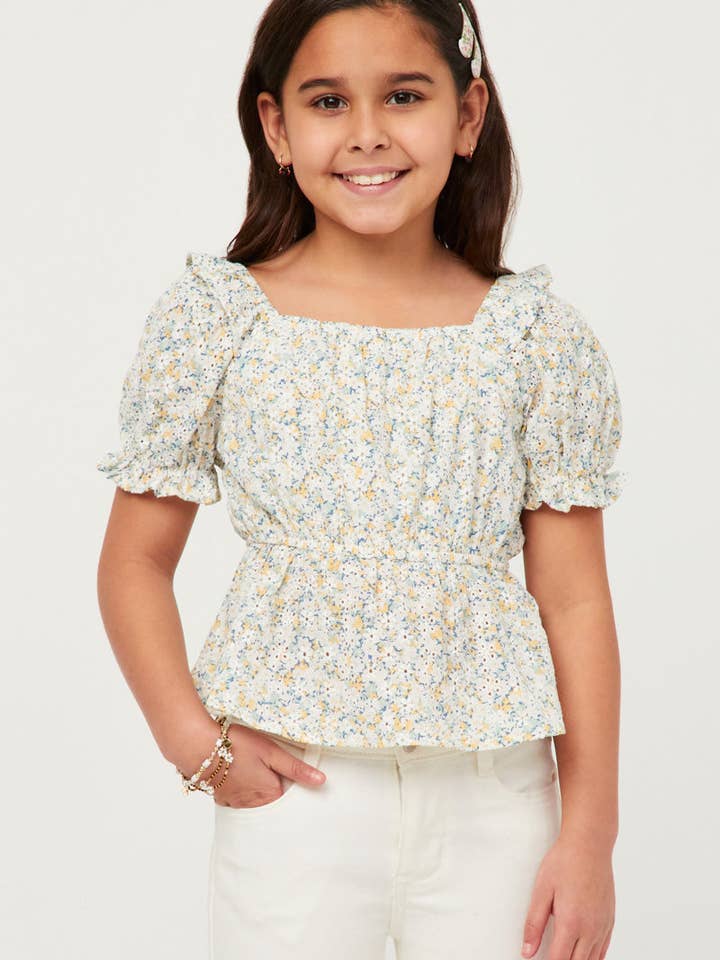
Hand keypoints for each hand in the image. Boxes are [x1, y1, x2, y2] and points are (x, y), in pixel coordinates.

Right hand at [172, 721, 324, 807]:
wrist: (198, 746)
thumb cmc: (236, 746)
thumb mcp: (271, 752)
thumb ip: (296, 768)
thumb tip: (321, 781)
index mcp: (269, 794)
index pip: (289, 795)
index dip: (292, 783)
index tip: (291, 773)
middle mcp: (253, 804)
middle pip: (272, 801)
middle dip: (276, 789)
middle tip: (271, 770)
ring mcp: (235, 803)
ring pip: (255, 802)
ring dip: (259, 791)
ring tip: (256, 771)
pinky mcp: (222, 798)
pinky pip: (239, 800)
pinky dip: (243, 792)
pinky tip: (241, 777)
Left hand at [520, 832, 615, 959]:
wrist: (590, 844)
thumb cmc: (565, 862)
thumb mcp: (541, 890)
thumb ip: (533, 924)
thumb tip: (527, 952)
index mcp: (571, 922)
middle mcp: (590, 929)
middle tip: (549, 957)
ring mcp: (602, 926)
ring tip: (563, 954)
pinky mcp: (610, 921)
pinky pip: (603, 951)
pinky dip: (592, 958)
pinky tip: (582, 956)